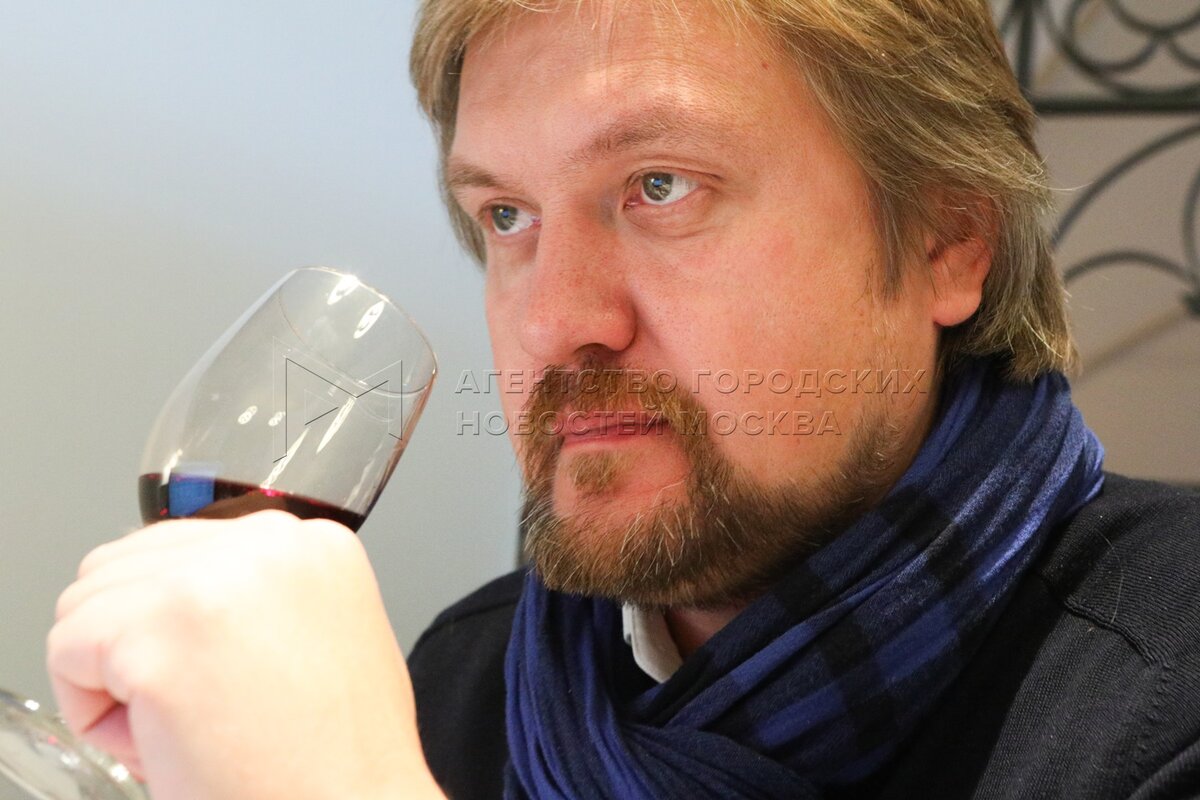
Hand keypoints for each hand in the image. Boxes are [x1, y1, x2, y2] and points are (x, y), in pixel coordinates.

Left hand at [47, 511, 444, 799]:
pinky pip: (67, 651)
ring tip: (190, 723)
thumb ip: (268, 595)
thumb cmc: (336, 759)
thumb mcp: (329, 638)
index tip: (228, 678)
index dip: (182, 628)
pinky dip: (93, 711)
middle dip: (140, 641)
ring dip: (114, 671)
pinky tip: (164, 739)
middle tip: (209, 709)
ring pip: (89, 600)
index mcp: (314, 543)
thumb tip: (185, 595)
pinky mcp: (160, 631)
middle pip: (130, 563)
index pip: (186, 548)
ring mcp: (211, 580)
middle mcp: (268, 543)